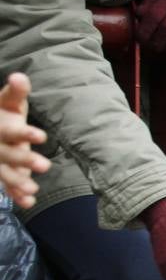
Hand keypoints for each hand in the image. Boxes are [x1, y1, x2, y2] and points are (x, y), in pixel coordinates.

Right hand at [0, 73, 49, 208]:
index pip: (10, 132)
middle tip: (46, 165)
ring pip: (5, 173)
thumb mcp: (8, 101)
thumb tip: (20, 77)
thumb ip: (16, 92)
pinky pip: (7, 187)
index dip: (25, 133)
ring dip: (18, 182)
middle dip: (25, 160)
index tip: (41, 135)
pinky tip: (29, 203)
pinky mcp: (3, 174)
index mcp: (0, 128)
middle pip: (8, 155)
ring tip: (33, 189)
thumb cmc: (4, 113)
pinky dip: (17, 195)